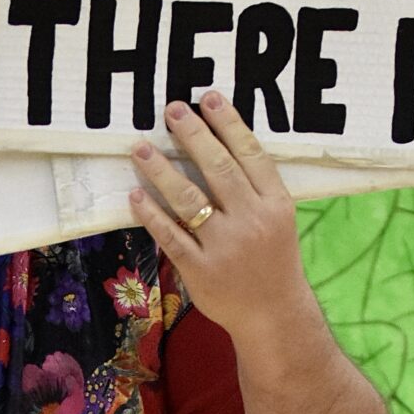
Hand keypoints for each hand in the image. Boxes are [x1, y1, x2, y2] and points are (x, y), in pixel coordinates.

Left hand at [129, 91, 314, 345]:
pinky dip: (152, 215)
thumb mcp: (278, 219)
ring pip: (189, 200)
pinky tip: (136, 195)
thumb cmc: (272, 261)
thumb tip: (220, 144)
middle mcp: (251, 221)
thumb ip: (255, 187)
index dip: (229, 124)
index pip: (250, 154)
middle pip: (218, 169)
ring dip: (161, 170)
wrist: (273, 315)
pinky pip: (171, 237)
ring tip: (140, 148)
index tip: (208, 98)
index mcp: (274, 204)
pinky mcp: (201, 270)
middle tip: (172, 110)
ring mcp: (224, 247)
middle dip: (193, 136)